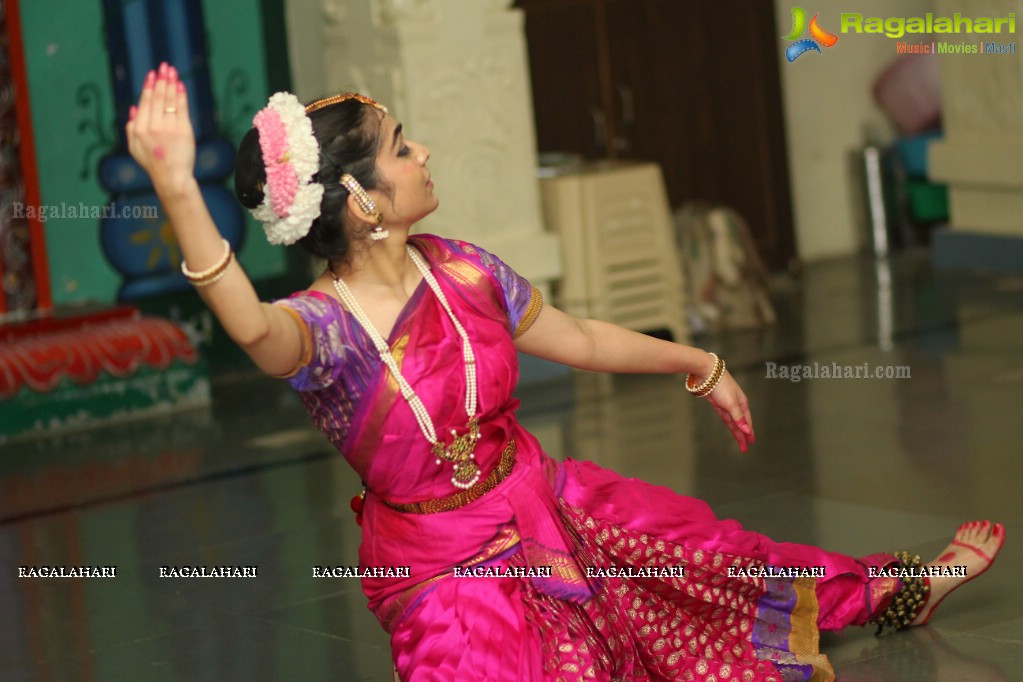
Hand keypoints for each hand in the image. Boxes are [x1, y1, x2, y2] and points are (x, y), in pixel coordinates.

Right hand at [125, 62, 195, 196]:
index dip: (149, 86)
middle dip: (161, 79)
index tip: (152, 74)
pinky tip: (181, 85)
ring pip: (169, 101)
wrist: (171, 177)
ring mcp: (168, 128)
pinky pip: (182, 109)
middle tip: (164, 66)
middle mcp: (153, 126)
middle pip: (157, 97)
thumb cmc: (152, 163)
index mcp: (139, 128)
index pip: (145, 102)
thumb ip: (131, 127)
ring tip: (172, 71)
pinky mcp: (183, 131)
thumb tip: (134, 107)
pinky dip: (181, 96)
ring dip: (171, 83)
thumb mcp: (134, 147)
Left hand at [705, 369, 754, 452]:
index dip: (749, 433)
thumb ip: (738, 417)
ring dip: (736, 432)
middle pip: (740, 423)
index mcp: (742, 403)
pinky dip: (729, 424)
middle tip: (745, 449)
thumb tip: (746, 430)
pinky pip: (725, 417)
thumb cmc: (721, 385)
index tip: (751, 443)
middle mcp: (736, 404)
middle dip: (743, 436)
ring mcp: (726, 404)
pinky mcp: (717, 403)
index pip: (747, 421)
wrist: (706, 372)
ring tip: (739, 443)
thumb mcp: (730, 403)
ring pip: (732, 421)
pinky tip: (732, 428)